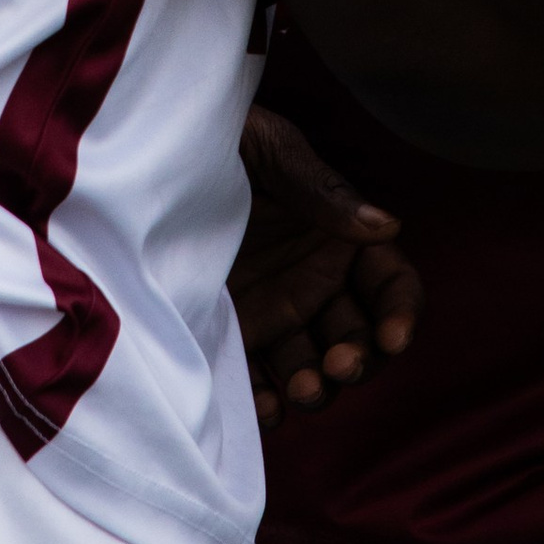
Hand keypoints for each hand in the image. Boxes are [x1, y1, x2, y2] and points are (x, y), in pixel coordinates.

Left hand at [232, 107, 421, 426]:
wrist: (143, 158)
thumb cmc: (217, 136)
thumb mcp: (269, 148)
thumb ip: (322, 189)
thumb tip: (387, 224)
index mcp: (338, 235)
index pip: (389, 282)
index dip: (401, 311)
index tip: (393, 337)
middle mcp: (314, 281)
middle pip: (359, 336)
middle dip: (360, 358)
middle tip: (339, 364)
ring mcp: (274, 312)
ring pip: (313, 367)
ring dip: (317, 386)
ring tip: (303, 388)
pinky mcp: (231, 333)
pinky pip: (257, 379)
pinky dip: (266, 402)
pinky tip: (266, 407)